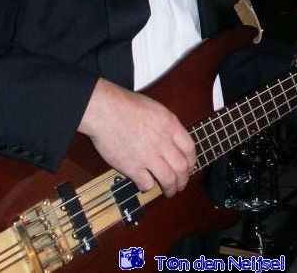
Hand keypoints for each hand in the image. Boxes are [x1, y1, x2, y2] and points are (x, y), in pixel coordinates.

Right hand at [79, 78, 195, 196]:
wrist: (105, 110)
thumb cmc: (125, 104)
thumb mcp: (154, 108)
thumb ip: (166, 124)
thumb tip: (171, 138)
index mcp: (170, 125)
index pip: (190, 148)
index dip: (192, 161)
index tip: (189, 167)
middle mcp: (163, 141)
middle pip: (182, 167)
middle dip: (183, 180)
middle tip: (180, 184)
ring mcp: (148, 156)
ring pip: (168, 179)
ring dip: (170, 188)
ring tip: (169, 191)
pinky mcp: (132, 167)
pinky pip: (147, 183)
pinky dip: (148, 186)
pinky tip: (145, 184)